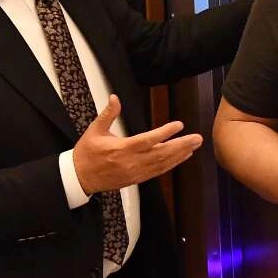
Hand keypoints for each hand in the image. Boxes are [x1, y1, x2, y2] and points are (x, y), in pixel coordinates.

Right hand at [73, 95, 201, 193]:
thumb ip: (108, 114)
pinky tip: (182, 156)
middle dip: (181, 145)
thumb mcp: (94, 130)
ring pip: (162, 164)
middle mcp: (132, 162)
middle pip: (161, 153)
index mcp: (121, 149)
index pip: (148, 140)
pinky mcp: (137, 179)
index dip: (165, 133)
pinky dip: (172, 164)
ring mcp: (136, 172)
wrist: (80, 178)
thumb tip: (115, 97)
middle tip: (197, 138)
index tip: (179, 124)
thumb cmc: (87, 153)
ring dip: (180, 154)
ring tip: (194, 145)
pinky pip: (158, 171)